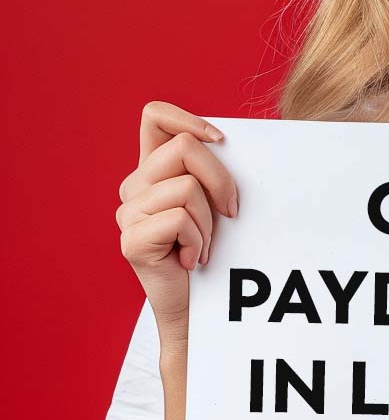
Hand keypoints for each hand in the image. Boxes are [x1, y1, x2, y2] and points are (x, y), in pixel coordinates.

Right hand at [115, 101, 238, 353]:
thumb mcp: (217, 196)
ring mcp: (128, 213)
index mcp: (153, 168)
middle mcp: (134, 186)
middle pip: (184, 147)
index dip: (187, 118)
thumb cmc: (217, 247)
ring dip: (209, 219)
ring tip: (203, 243)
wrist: (203, 303)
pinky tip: (191, 258)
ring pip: (186, 186)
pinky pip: (179, 219)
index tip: (222, 141)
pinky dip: (198, 240)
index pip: (154, 115)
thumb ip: (213, 166)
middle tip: (228, 215)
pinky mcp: (131, 240)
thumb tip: (229, 140)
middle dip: (221, 180)